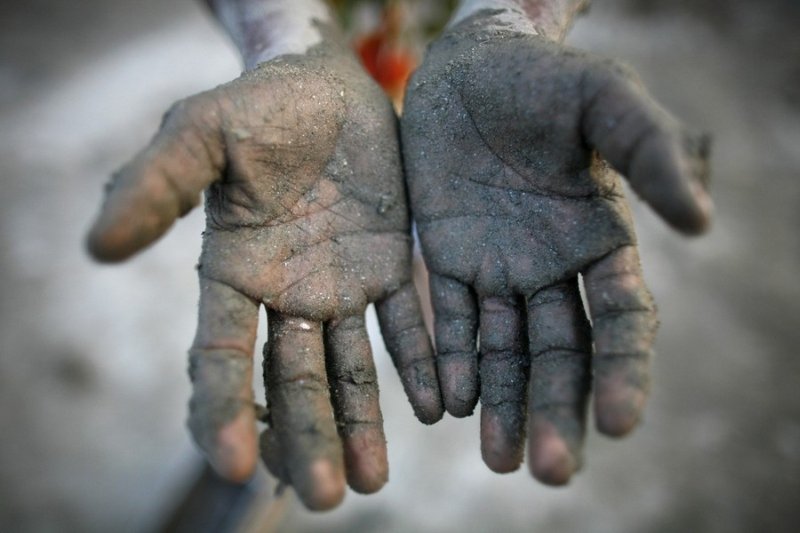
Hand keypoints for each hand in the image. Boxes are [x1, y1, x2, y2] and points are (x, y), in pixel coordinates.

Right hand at [87, 38, 442, 509]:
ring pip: (349, 367)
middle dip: (307, 436)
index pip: (222, 355)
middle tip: (327, 496)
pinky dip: (419, 364)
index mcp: (234, 272)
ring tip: (372, 481)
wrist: (325, 84)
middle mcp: (287, 293)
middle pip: (292, 379)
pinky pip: (406, 323)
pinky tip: (436, 407)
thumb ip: (155, 186)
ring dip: (361, 423)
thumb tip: (96, 249)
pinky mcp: (390, 266)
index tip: (237, 465)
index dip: (226, 409)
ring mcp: (342, 285)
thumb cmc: (256, 106)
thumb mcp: (199, 134)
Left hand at [401, 12, 711, 482]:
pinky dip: (449, 363)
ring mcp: (495, 269)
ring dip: (502, 406)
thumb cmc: (544, 77)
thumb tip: (702, 225)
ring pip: (504, 352)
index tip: (619, 424)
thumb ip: (652, 152)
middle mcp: (551, 268)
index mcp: (601, 241)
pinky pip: (446, 321)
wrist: (468, 65)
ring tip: (498, 459)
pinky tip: (449, 403)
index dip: (625, 373)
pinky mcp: (444, 259)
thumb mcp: (605, 99)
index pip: (622, 323)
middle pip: (561, 355)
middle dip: (556, 410)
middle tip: (547, 470)